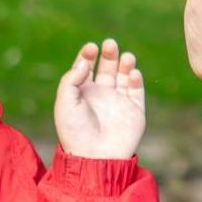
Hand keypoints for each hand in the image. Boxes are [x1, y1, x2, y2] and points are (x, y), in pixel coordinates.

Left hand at [53, 39, 146, 158]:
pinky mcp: (134, 110)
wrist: (95, 158)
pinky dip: (136, 79)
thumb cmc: (75, 132)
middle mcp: (101, 95)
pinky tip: (132, 73)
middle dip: (109, 54)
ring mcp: (118, 102)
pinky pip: (137, 90)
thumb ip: (72, 79)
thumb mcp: (65, 103)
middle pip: (106, 67)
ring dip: (125, 63)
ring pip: (123, 75)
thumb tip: (86, 61)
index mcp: (81, 93)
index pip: (85, 67)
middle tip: (109, 44)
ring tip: (125, 56)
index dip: (87, 55)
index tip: (91, 48)